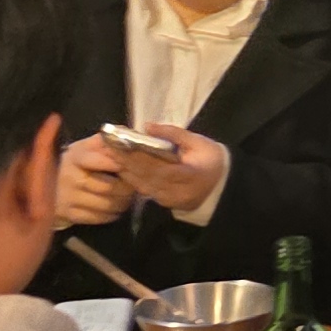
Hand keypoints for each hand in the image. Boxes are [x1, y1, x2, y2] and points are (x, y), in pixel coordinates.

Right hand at [56, 136, 134, 226]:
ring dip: (123, 203)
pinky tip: (115, 209)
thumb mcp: (85, 148)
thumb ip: (105, 142)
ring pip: (106, 204)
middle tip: (136, 187)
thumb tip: (129, 136)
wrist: (42, 185)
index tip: (135, 167)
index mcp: (75, 156)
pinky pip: (98, 217)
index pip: (100, 160)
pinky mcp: (69, 214)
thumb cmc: (74, 164)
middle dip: (128, 189)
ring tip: (128, 198)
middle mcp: (70, 176)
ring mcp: (68, 197)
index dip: (120, 165)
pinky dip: (112, 214)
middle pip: (108, 187)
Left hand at [114, 125, 228, 214]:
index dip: (140, 158)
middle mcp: (179, 191)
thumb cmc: (211, 160)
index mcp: (192, 174)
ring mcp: (171, 200)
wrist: (221, 186)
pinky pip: (144, 190)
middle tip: (110, 148)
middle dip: (127, 162)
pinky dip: (132, 179)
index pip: (161, 167)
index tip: (123, 144)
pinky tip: (122, 168)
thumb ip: (174, 134)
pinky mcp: (164, 204)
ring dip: (125, 171)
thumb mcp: (199, 142)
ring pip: (142, 185)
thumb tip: (147, 126)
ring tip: (111, 156)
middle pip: (147, 177)